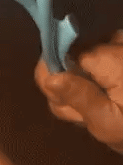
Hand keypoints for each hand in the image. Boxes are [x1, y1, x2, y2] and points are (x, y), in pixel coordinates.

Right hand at [35, 30, 122, 153]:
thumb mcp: (109, 123)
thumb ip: (79, 98)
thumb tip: (48, 77)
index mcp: (107, 56)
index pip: (56, 56)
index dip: (53, 83)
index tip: (69, 109)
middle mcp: (112, 40)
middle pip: (67, 57)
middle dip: (69, 87)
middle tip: (88, 117)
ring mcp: (120, 42)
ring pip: (80, 59)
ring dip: (83, 84)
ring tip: (103, 110)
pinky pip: (97, 58)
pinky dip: (98, 78)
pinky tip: (109, 97)